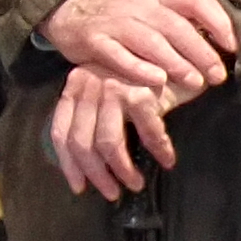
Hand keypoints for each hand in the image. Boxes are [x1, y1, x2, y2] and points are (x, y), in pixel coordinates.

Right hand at [41, 0, 238, 98]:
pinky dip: (140, 68)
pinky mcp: (95, 40)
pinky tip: (158, 80)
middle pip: (176, 27)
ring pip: (151, 42)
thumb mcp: (153, 1)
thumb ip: (182, 15)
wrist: (72, 8)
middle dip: (201, 52)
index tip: (232, 45)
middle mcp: (138, 2)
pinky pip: (119, 55)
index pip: (194, 0)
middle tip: (217, 75)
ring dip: (177, 63)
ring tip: (196, 82)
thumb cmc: (125, 11)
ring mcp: (115, 21)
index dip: (217, 22)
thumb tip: (222, 39)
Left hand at [48, 66, 179, 198]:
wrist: (180, 47)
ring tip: (135, 183)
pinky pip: (147, 134)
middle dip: (97, 174)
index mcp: (75, 85)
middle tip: (111, 193)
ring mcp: (113, 86)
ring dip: (123, 170)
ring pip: (108, 143)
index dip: (68, 164)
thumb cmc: (145, 75)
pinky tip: (167, 161)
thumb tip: (88, 165)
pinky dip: (159, 151)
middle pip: (81, 142)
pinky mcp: (141, 91)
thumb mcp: (110, 93)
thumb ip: (93, 118)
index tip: (80, 187)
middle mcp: (88, 83)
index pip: (61, 131)